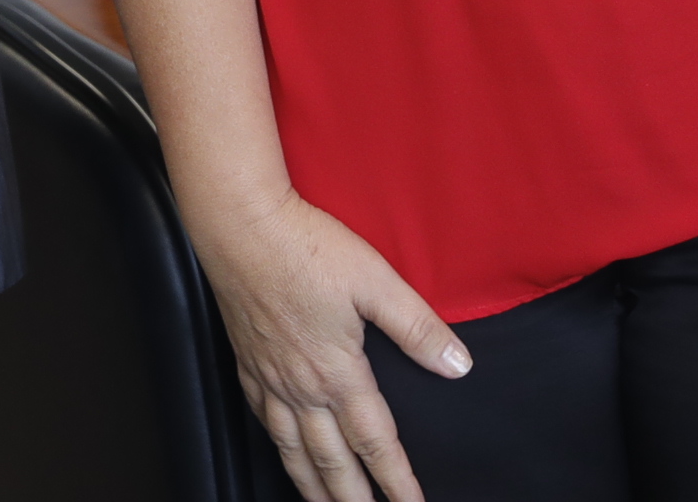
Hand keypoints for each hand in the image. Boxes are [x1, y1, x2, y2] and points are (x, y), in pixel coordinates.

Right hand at [194, 187, 466, 501]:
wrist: (240, 224)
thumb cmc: (306, 246)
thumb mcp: (376, 280)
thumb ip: (418, 327)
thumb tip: (457, 366)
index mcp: (339, 372)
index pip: (376, 442)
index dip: (397, 482)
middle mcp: (302, 385)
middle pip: (331, 460)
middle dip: (353, 499)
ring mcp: (269, 376)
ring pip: (292, 448)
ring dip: (312, 485)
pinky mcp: (246, 359)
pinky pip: (261, 417)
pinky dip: (276, 444)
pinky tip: (281, 446)